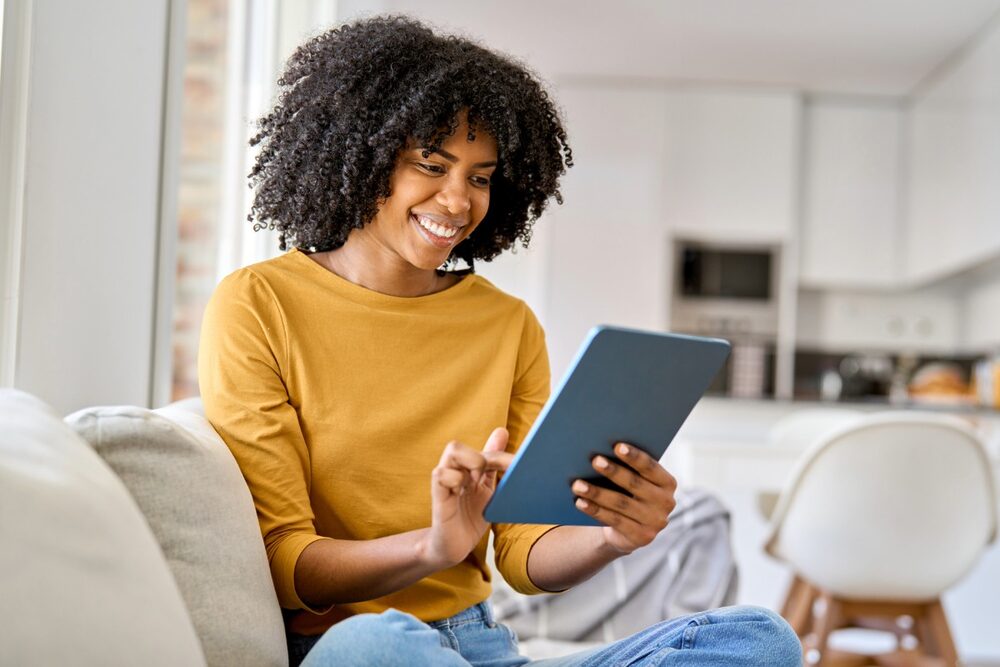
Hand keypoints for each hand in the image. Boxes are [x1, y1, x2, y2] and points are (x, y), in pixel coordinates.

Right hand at [422, 428, 512, 568]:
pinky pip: (441, 474)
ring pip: (452, 451)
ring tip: (476, 482)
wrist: (453, 548)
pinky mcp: (438, 496)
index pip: (483, 452)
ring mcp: (444, 482)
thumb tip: (502, 432)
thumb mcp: (487, 490)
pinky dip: (456, 478)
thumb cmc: (469, 518)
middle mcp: (454, 472)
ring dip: (471, 462)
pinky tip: (462, 492)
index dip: (502, 457)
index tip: (518, 467)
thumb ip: (493, 464)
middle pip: (459, 444)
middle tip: (489, 477)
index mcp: (467, 470)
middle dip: (481, 456)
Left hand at [571, 442, 676, 554]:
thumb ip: (628, 468)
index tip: (617, 446)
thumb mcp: (635, 481)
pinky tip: (580, 502)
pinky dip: (595, 510)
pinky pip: (614, 521)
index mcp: (667, 482)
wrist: (629, 530)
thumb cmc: (629, 493)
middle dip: (614, 471)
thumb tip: (601, 451)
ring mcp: (655, 522)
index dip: (634, 456)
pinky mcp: (641, 537)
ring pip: (621, 503)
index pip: (650, 467)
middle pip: (635, 484)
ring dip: (597, 493)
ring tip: (577, 484)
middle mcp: (666, 502)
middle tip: (594, 460)